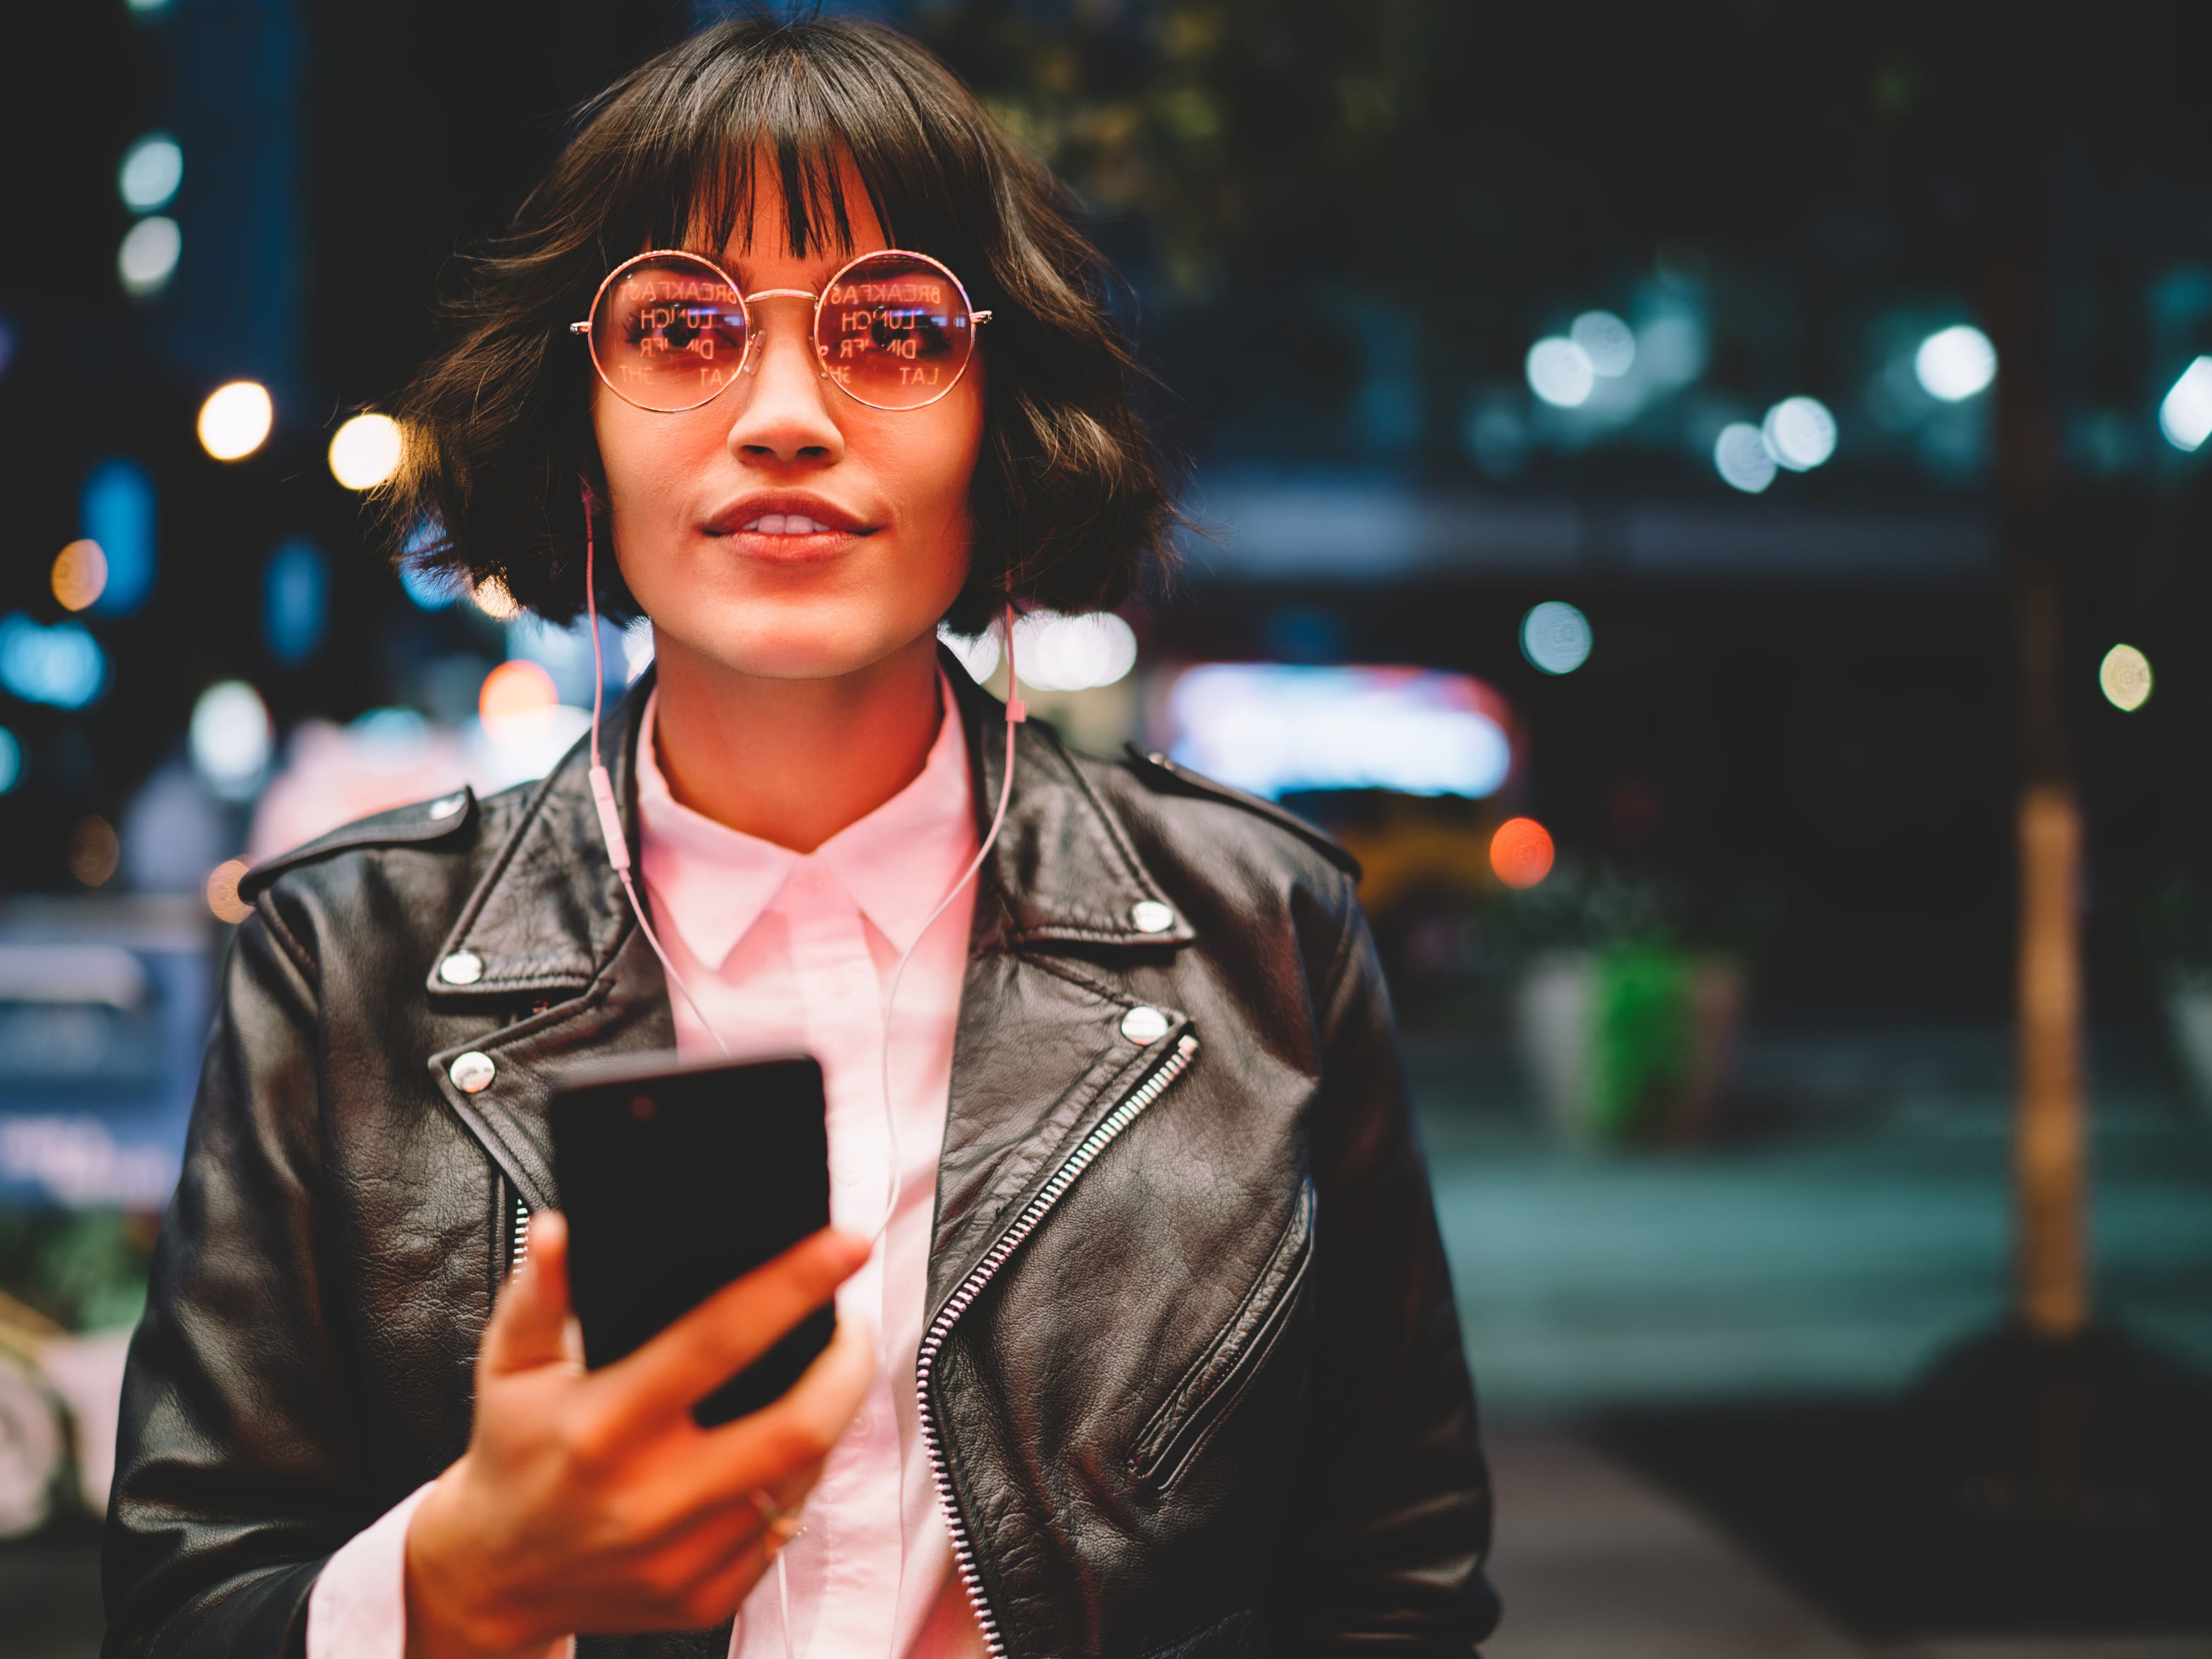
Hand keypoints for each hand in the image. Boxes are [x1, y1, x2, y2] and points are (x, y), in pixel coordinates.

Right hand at [403, 1212, 874, 1658]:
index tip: (845, 1245)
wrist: (497, 1575)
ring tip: (821, 1376)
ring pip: (801, 1477)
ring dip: (829, 1420)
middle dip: (848, 1365)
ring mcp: (681, 1559)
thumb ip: (539, 1294)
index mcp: (604, 1428)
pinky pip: (782, 1532)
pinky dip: (796, 1481)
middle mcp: (649, 1499)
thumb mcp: (511, 1366)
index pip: (721, 1341)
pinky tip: (781, 1449)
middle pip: (798, 1426)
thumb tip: (560, 1230)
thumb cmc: (514, 1453)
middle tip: (852, 1325)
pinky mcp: (704, 1600)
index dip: (793, 1286)